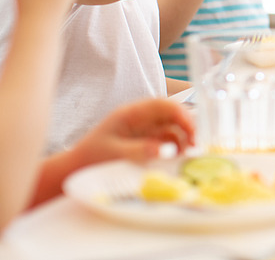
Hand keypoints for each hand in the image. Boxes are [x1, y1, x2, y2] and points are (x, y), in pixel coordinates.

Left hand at [70, 99, 193, 164]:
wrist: (76, 169)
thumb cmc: (91, 158)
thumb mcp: (113, 153)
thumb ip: (139, 150)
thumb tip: (166, 150)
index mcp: (132, 113)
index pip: (162, 105)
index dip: (181, 114)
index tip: (193, 131)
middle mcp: (142, 119)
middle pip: (173, 115)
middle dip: (188, 127)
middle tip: (197, 146)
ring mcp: (146, 130)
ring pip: (173, 128)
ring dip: (185, 139)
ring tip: (191, 155)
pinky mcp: (148, 143)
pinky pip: (168, 141)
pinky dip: (177, 148)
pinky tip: (181, 159)